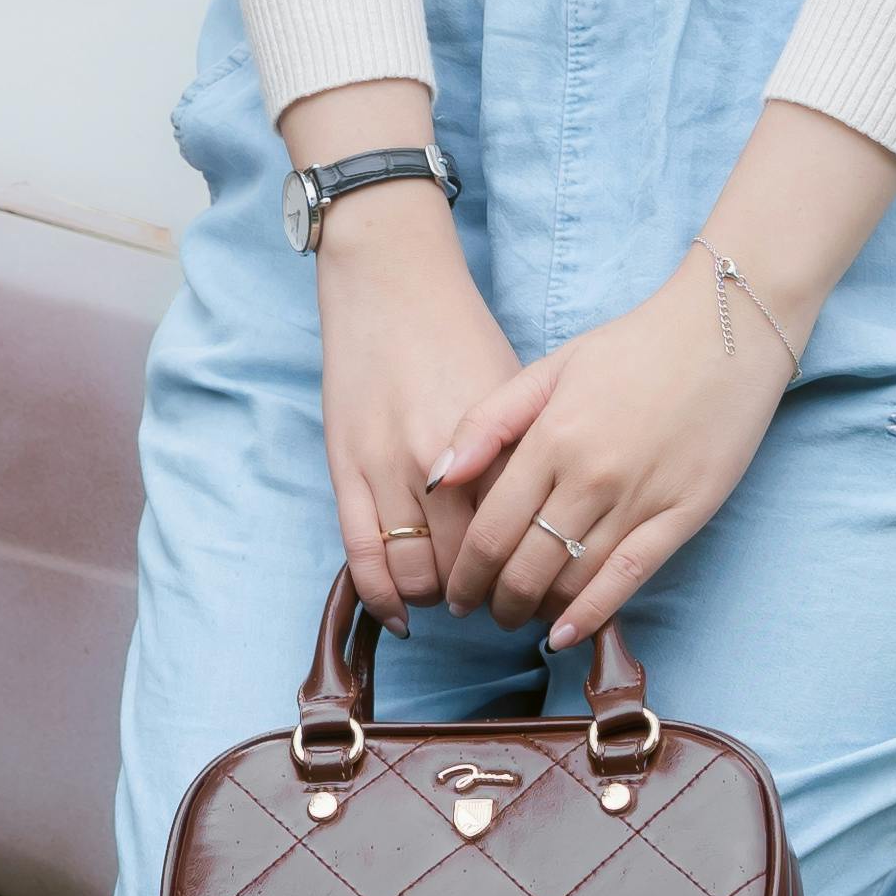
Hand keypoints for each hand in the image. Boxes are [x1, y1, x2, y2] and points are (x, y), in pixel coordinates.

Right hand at [283, 81, 514, 624]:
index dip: (537, 576)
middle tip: (502, 607)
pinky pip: (361, 553)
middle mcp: (443, 465)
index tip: (545, 594)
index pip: (521, 538)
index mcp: (494, 443)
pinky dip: (381, 594)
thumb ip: (525, 457)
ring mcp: (387, 468)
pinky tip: (401, 615)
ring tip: (454, 601)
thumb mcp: (514, 390)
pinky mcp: (346, 468)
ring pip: (416, 570)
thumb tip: (550, 523)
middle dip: (491, 598)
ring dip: (438, 599)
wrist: (390, 280)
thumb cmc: (460, 332)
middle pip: (471, 566)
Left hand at [427, 271, 783, 657]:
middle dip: (495, 600)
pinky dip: (593, 613)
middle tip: (483, 613)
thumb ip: (487, 422)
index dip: (465, 572)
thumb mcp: (550, 368)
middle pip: (526, 564)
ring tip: (522, 618)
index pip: (491, 528)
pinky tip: (566, 635)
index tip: (455, 592)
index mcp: (552, 437)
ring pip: (574, 578)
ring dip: (538, 610)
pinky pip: (630, 576)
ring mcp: (640, 498)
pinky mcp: (684, 514)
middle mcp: (591, 475)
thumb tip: (436, 479)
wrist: (725, 332)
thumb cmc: (632, 348)